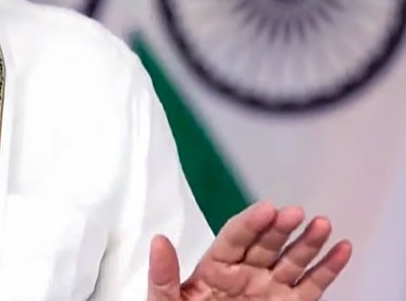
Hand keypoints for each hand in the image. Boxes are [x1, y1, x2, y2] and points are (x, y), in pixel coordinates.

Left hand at [147, 201, 351, 299]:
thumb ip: (163, 276)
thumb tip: (158, 241)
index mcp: (215, 267)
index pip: (235, 237)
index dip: (251, 222)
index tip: (267, 208)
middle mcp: (246, 273)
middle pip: (266, 244)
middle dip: (281, 228)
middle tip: (295, 212)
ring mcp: (269, 290)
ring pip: (292, 261)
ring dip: (308, 243)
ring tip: (322, 224)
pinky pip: (312, 287)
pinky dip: (328, 269)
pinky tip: (342, 249)